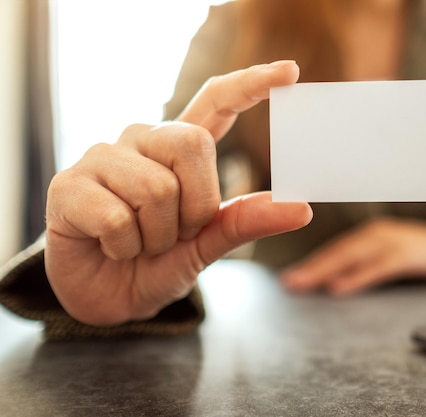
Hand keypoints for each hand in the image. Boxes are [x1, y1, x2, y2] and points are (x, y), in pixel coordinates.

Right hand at [45, 61, 311, 325]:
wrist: (110, 300)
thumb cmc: (158, 263)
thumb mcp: (208, 245)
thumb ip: (247, 221)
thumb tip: (302, 209)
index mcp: (178, 150)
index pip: (215, 103)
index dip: (250, 84)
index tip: (291, 72)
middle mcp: (141, 140)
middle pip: (191, 144)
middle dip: (195, 206)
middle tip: (173, 233)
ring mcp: (102, 158)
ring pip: (156, 188)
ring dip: (157, 236)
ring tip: (138, 243)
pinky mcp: (68, 185)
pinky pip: (117, 217)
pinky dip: (124, 247)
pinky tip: (111, 247)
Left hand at [281, 217, 425, 295]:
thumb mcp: (395, 257)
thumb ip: (370, 264)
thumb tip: (341, 280)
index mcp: (372, 234)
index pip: (336, 249)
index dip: (312, 262)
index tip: (290, 277)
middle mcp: (378, 233)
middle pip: (337, 251)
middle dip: (311, 267)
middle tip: (288, 283)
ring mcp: (394, 242)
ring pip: (352, 256)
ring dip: (324, 270)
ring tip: (303, 284)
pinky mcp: (410, 254)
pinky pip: (378, 267)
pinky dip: (357, 277)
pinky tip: (339, 289)